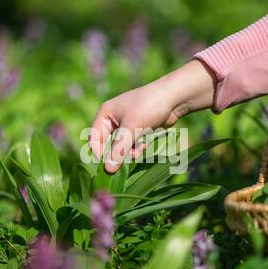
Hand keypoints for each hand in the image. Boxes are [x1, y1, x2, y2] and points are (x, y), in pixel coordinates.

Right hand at [89, 60, 215, 173]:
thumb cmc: (148, 107)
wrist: (173, 98)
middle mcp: (112, 119)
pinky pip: (131, 145)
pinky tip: (145, 145)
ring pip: (120, 147)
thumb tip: (108, 170)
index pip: (93, 137)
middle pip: (107, 144)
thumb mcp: (132, 129)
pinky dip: (136, 148)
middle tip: (126, 161)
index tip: (108, 165)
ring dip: (129, 152)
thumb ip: (119, 150)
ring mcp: (125, 125)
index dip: (98, 152)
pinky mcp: (137, 130)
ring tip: (139, 150)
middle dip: (118, 153)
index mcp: (105, 114)